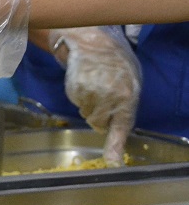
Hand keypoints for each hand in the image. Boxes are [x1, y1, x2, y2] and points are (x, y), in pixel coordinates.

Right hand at [51, 26, 140, 164]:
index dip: (115, 147)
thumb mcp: (129, 83)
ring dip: (89, 105)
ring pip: (86, 114)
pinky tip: (84, 81)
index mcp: (126, 97)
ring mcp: (90, 94)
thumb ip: (123, 106)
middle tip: (103, 97)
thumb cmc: (116, 64)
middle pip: (98, 123)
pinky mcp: (74, 90)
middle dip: (99, 116)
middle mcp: (108, 98)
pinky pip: (77, 102)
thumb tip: (109, 128)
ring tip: (94, 85)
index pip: (120, 128)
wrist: (93, 42)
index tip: (113, 163)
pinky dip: (79, 96)